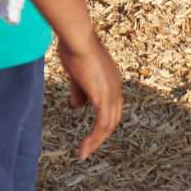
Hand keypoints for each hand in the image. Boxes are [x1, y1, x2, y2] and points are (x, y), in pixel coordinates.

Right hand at [56, 29, 124, 158]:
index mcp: (112, 78)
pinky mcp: (103, 97)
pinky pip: (101, 125)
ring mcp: (112, 92)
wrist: (77, 36)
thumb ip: (80, 89)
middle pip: (113, 117)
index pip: (112, 105)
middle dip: (101, 134)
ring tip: (83, 153)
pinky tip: (83, 150)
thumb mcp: (77, 72)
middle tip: (88, 146)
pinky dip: (94, 139)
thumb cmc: (74, 46)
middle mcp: (116, 86)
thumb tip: (78, 106)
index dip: (103, 119)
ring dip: (96, 141)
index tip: (92, 132)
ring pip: (108, 125)